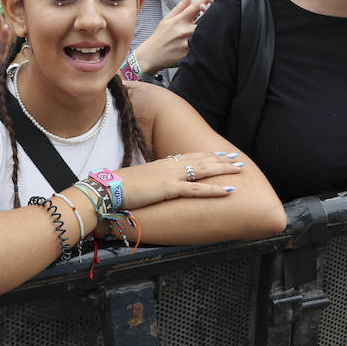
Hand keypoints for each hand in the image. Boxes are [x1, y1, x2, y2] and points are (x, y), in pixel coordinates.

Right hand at [105, 151, 243, 209]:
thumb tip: (154, 187)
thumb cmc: (118, 187)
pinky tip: (228, 191)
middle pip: (200, 160)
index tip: (218, 155)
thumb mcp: (138, 181)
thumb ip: (150, 182)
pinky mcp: (169, 189)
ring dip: (223, 170)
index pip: (189, 157)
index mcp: (162, 164)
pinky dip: (215, 190)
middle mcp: (169, 166)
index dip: (205, 156)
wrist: (107, 188)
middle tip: (236, 159)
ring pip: (203, 171)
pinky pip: (197, 190)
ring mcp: (170, 176)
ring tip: (239, 169)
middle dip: (220, 160)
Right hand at [133, 0, 217, 74]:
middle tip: (222, 9)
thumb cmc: (160, 37)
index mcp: (180, 20)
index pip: (197, 5)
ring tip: (218, 27)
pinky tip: (211, 42)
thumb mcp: (167, 19)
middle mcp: (185, 30)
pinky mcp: (190, 54)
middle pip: (207, 19)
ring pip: (207, 33)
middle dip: (214, 13)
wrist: (151, 56)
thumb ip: (180, 7)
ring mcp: (188, 43)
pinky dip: (207, 43)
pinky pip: (203, 47)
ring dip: (212, 28)